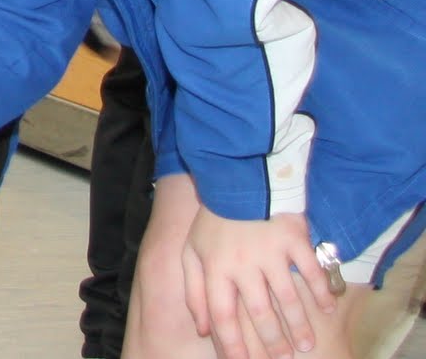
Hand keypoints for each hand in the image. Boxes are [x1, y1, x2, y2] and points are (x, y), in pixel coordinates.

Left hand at [180, 206, 337, 358]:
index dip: (232, 346)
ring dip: (299, 326)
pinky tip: (327, 309)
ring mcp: (269, 251)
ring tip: (306, 346)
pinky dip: (321, 291)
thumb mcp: (191, 250)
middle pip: (259, 314)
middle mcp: (242, 263)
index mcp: (215, 267)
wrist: (235, 177)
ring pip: (287, 299)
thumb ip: (193, 289)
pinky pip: (310, 270)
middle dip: (273, 343)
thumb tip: (203, 329)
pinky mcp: (292, 238)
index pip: (223, 316)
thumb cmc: (214, 220)